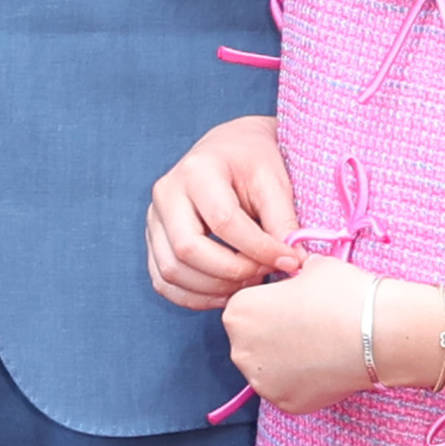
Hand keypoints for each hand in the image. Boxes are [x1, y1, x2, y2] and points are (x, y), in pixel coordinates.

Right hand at [147, 115, 300, 308]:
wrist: (230, 148)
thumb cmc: (254, 161)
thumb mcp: (275, 180)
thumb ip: (283, 220)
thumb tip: (290, 262)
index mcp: (197, 170)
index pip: (223, 221)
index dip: (258, 249)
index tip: (289, 260)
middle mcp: (166, 193)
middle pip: (187, 249)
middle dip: (231, 272)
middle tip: (264, 274)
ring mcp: (155, 218)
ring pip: (171, 270)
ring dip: (212, 288)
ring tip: (248, 283)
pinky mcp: (154, 239)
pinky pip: (162, 280)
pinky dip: (192, 297)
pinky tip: (224, 293)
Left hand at [220, 254, 375, 415]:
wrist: (378, 334)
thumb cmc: (344, 296)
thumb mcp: (313, 266)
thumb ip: (295, 273)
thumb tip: (300, 273)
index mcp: (239, 312)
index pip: (245, 307)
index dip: (270, 303)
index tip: (291, 304)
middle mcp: (241, 350)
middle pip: (252, 341)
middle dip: (274, 334)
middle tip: (307, 327)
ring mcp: (261, 382)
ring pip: (268, 368)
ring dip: (287, 359)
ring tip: (319, 347)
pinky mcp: (285, 403)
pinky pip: (288, 389)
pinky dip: (303, 381)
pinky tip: (325, 366)